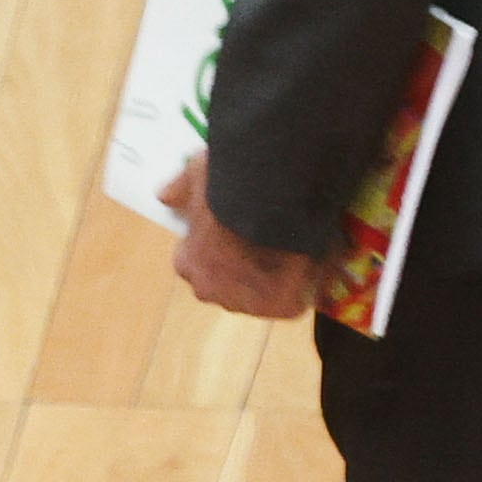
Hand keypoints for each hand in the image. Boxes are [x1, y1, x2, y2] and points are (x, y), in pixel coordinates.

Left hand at [159, 155, 321, 321]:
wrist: (269, 195)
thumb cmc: (227, 184)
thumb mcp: (195, 175)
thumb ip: (181, 189)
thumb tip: (165, 196)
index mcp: (188, 263)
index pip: (196, 268)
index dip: (215, 253)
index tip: (231, 236)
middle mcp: (212, 291)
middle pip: (227, 288)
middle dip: (243, 271)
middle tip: (267, 242)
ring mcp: (247, 303)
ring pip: (262, 297)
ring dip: (275, 280)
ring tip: (296, 248)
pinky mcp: (283, 306)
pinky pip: (296, 299)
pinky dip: (306, 284)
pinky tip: (316, 261)